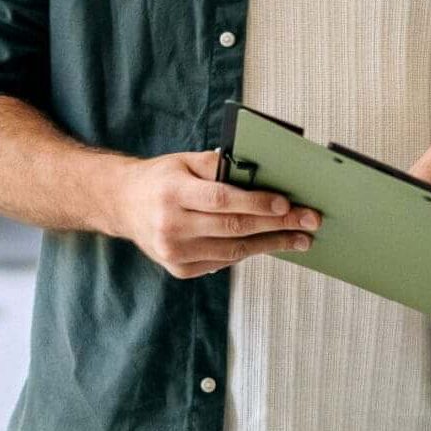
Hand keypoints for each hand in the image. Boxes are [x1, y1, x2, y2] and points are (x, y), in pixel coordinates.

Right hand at [109, 152, 319, 280]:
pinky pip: (222, 262)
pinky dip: (247, 252)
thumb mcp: (183, 161)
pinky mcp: (179, 269)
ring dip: (270, 244)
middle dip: (276, 225)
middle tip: (308, 222)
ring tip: (299, 238)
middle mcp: (171, 226)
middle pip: (233, 228)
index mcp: (172, 193)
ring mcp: (174, 252)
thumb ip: (218, 165)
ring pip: (233, 251)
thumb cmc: (160, 179)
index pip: (222, 200)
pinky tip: (268, 244)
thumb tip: (259, 171)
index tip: (286, 204)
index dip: (257, 203)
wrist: (123, 205)